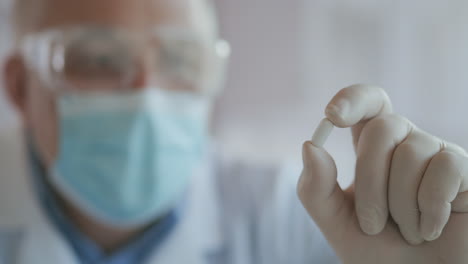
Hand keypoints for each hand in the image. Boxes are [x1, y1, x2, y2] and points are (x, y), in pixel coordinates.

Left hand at [297, 84, 467, 263]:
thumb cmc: (379, 252)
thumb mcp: (337, 222)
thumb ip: (316, 189)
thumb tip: (310, 146)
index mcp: (374, 150)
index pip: (369, 103)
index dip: (353, 99)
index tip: (333, 116)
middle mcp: (407, 144)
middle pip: (382, 128)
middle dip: (370, 181)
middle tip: (372, 225)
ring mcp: (438, 155)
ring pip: (411, 153)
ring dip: (400, 206)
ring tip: (407, 232)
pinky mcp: (465, 171)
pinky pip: (445, 169)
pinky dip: (430, 208)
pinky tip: (430, 228)